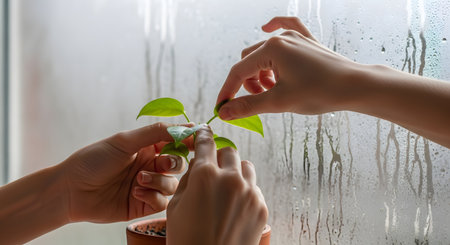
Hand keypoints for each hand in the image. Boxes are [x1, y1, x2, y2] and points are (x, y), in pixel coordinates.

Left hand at [60, 122, 190, 222]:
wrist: (71, 190)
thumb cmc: (93, 160)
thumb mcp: (124, 141)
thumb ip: (155, 133)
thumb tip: (185, 126)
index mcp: (147, 147)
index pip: (176, 142)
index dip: (189, 140)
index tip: (200, 139)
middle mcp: (150, 165)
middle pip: (179, 164)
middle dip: (173, 163)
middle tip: (161, 164)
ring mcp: (148, 185)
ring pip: (172, 184)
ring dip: (159, 182)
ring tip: (139, 180)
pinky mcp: (143, 204)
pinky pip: (162, 202)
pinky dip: (153, 197)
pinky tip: (135, 192)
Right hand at [166, 126, 267, 244]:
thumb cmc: (186, 238)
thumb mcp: (175, 206)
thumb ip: (188, 179)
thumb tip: (196, 164)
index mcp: (205, 175)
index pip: (205, 143)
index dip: (203, 134)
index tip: (204, 131)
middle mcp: (231, 179)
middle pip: (230, 152)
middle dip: (219, 157)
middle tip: (212, 168)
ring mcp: (250, 193)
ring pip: (246, 167)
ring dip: (235, 171)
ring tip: (225, 188)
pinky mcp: (261, 207)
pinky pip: (254, 188)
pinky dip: (244, 191)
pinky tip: (234, 207)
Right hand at [216, 16, 359, 119]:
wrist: (355, 86)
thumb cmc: (320, 92)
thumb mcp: (279, 102)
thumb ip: (248, 105)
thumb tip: (225, 112)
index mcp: (271, 50)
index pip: (238, 71)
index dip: (228, 91)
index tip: (222, 108)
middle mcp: (280, 39)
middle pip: (249, 62)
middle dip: (248, 84)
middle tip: (260, 100)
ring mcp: (295, 37)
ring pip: (263, 53)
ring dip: (261, 73)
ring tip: (275, 90)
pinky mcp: (306, 41)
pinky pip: (285, 28)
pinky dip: (274, 30)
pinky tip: (267, 27)